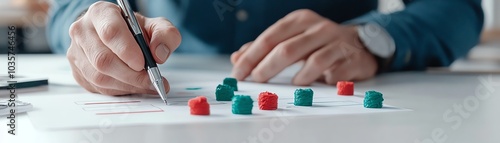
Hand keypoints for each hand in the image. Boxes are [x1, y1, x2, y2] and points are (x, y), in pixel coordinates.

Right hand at [67, 1, 181, 94]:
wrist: (116, 36)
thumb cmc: (133, 30)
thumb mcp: (155, 25)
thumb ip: (165, 35)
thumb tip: (159, 54)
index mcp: (101, 13)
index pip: (110, 32)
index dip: (127, 50)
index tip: (143, 63)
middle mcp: (83, 32)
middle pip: (103, 59)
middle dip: (131, 75)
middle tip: (152, 80)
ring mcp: (77, 53)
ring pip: (99, 77)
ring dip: (127, 85)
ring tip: (147, 85)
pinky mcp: (78, 72)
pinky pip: (98, 88)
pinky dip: (120, 91)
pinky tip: (134, 86)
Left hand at [231, 9, 377, 84]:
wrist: (359, 44)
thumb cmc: (318, 43)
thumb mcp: (291, 39)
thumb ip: (264, 48)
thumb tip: (238, 58)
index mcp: (300, 20)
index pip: (270, 37)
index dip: (251, 56)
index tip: (238, 73)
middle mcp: (319, 28)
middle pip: (287, 49)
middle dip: (267, 68)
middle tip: (256, 81)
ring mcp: (338, 43)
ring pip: (315, 61)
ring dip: (299, 77)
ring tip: (292, 85)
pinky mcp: (353, 58)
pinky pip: (337, 72)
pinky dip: (326, 80)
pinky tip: (321, 84)